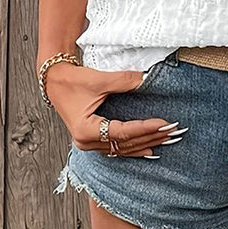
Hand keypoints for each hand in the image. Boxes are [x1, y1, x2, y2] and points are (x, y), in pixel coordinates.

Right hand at [42, 61, 184, 156]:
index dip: (144, 128)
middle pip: (124, 143)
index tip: (163, 123)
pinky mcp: (91, 140)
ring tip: (165, 140)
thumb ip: (124, 81)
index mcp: (85, 130)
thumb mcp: (99, 79)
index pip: (122, 132)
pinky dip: (133, 147)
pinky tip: (148, 149)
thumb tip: (147, 80)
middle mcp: (86, 142)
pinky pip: (116, 148)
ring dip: (145, 143)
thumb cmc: (73, 81)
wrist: (55, 81)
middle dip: (150, 137)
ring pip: (122, 148)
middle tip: (172, 131)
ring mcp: (88, 144)